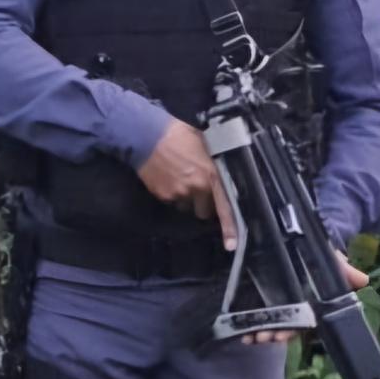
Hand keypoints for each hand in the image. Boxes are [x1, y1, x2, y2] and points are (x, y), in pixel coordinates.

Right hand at [136, 119, 235, 248]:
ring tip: (178, 179)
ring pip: (186, 207)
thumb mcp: (204, 144)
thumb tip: (219, 171)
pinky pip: (171, 201)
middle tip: (196, 188)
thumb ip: (212, 163)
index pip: (224, 207)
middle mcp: (196, 188)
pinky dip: (170, 193)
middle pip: (204, 211)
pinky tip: (167, 177)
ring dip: (185, 198)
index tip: (231, 245)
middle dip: (201, 203)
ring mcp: (178, 194)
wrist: (147, 134)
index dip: (230, 228)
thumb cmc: (178, 133)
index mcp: (211, 175)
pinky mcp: (162, 195)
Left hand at [243, 251, 369, 345]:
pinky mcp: (261, 293)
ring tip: (248, 336)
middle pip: (283, 325)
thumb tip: (363, 280)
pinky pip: (256, 311)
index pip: (301, 323)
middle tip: (261, 337)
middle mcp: (294, 306)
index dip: (291, 331)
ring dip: (258, 331)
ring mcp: (276, 301)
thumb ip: (343, 270)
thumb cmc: (320, 255)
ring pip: (270, 322)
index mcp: (310, 304)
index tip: (280, 337)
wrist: (301, 237)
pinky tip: (239, 329)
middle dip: (273, 333)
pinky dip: (247, 322)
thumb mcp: (330, 259)